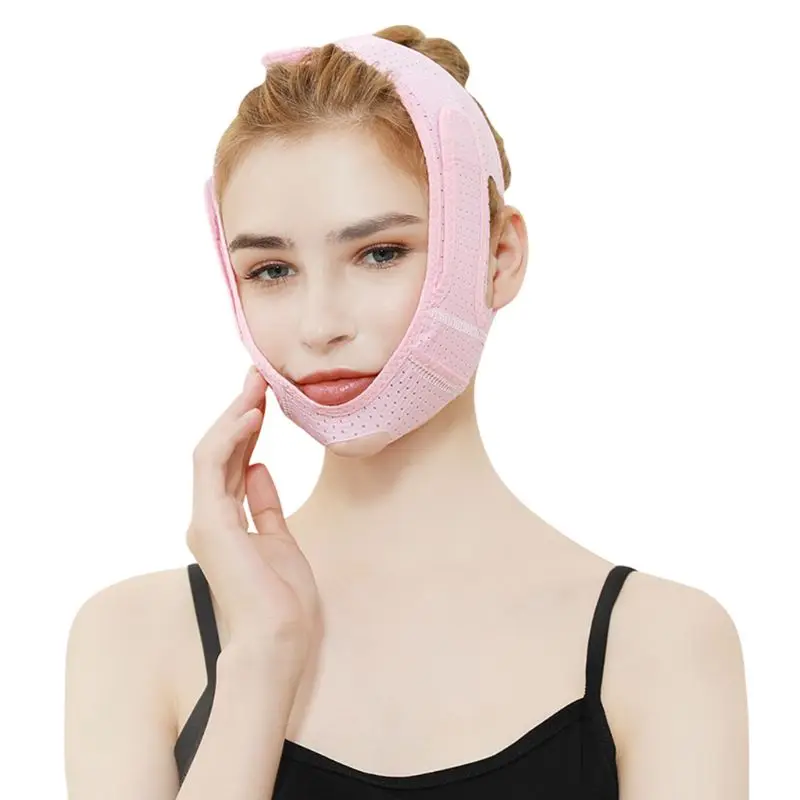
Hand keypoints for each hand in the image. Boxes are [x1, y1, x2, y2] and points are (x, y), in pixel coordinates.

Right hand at [186, 366, 319, 673]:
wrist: (278, 641)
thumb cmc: (282, 601)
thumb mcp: (280, 540)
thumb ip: (265, 504)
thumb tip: (260, 469)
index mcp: (225, 523)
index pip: (232, 462)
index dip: (247, 428)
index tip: (265, 398)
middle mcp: (209, 517)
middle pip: (221, 451)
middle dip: (241, 410)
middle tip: (259, 377)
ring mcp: (205, 520)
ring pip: (212, 451)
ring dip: (235, 413)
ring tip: (258, 384)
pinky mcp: (209, 523)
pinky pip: (213, 467)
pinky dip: (230, 437)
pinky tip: (252, 414)